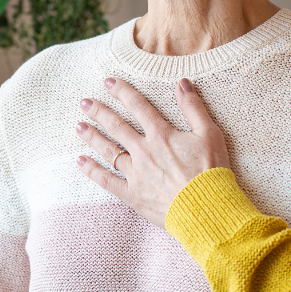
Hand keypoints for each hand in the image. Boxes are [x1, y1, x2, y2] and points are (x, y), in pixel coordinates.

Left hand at [75, 77, 230, 228]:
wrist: (207, 209)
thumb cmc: (211, 172)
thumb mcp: (210, 134)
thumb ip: (193, 107)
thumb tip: (182, 83)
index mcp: (161, 135)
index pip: (138, 106)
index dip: (122, 92)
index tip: (108, 82)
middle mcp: (144, 151)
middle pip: (116, 126)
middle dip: (99, 112)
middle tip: (84, 102)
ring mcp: (136, 173)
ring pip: (108, 151)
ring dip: (92, 137)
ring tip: (79, 126)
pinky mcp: (133, 195)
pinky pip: (107, 181)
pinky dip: (92, 171)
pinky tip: (80, 162)